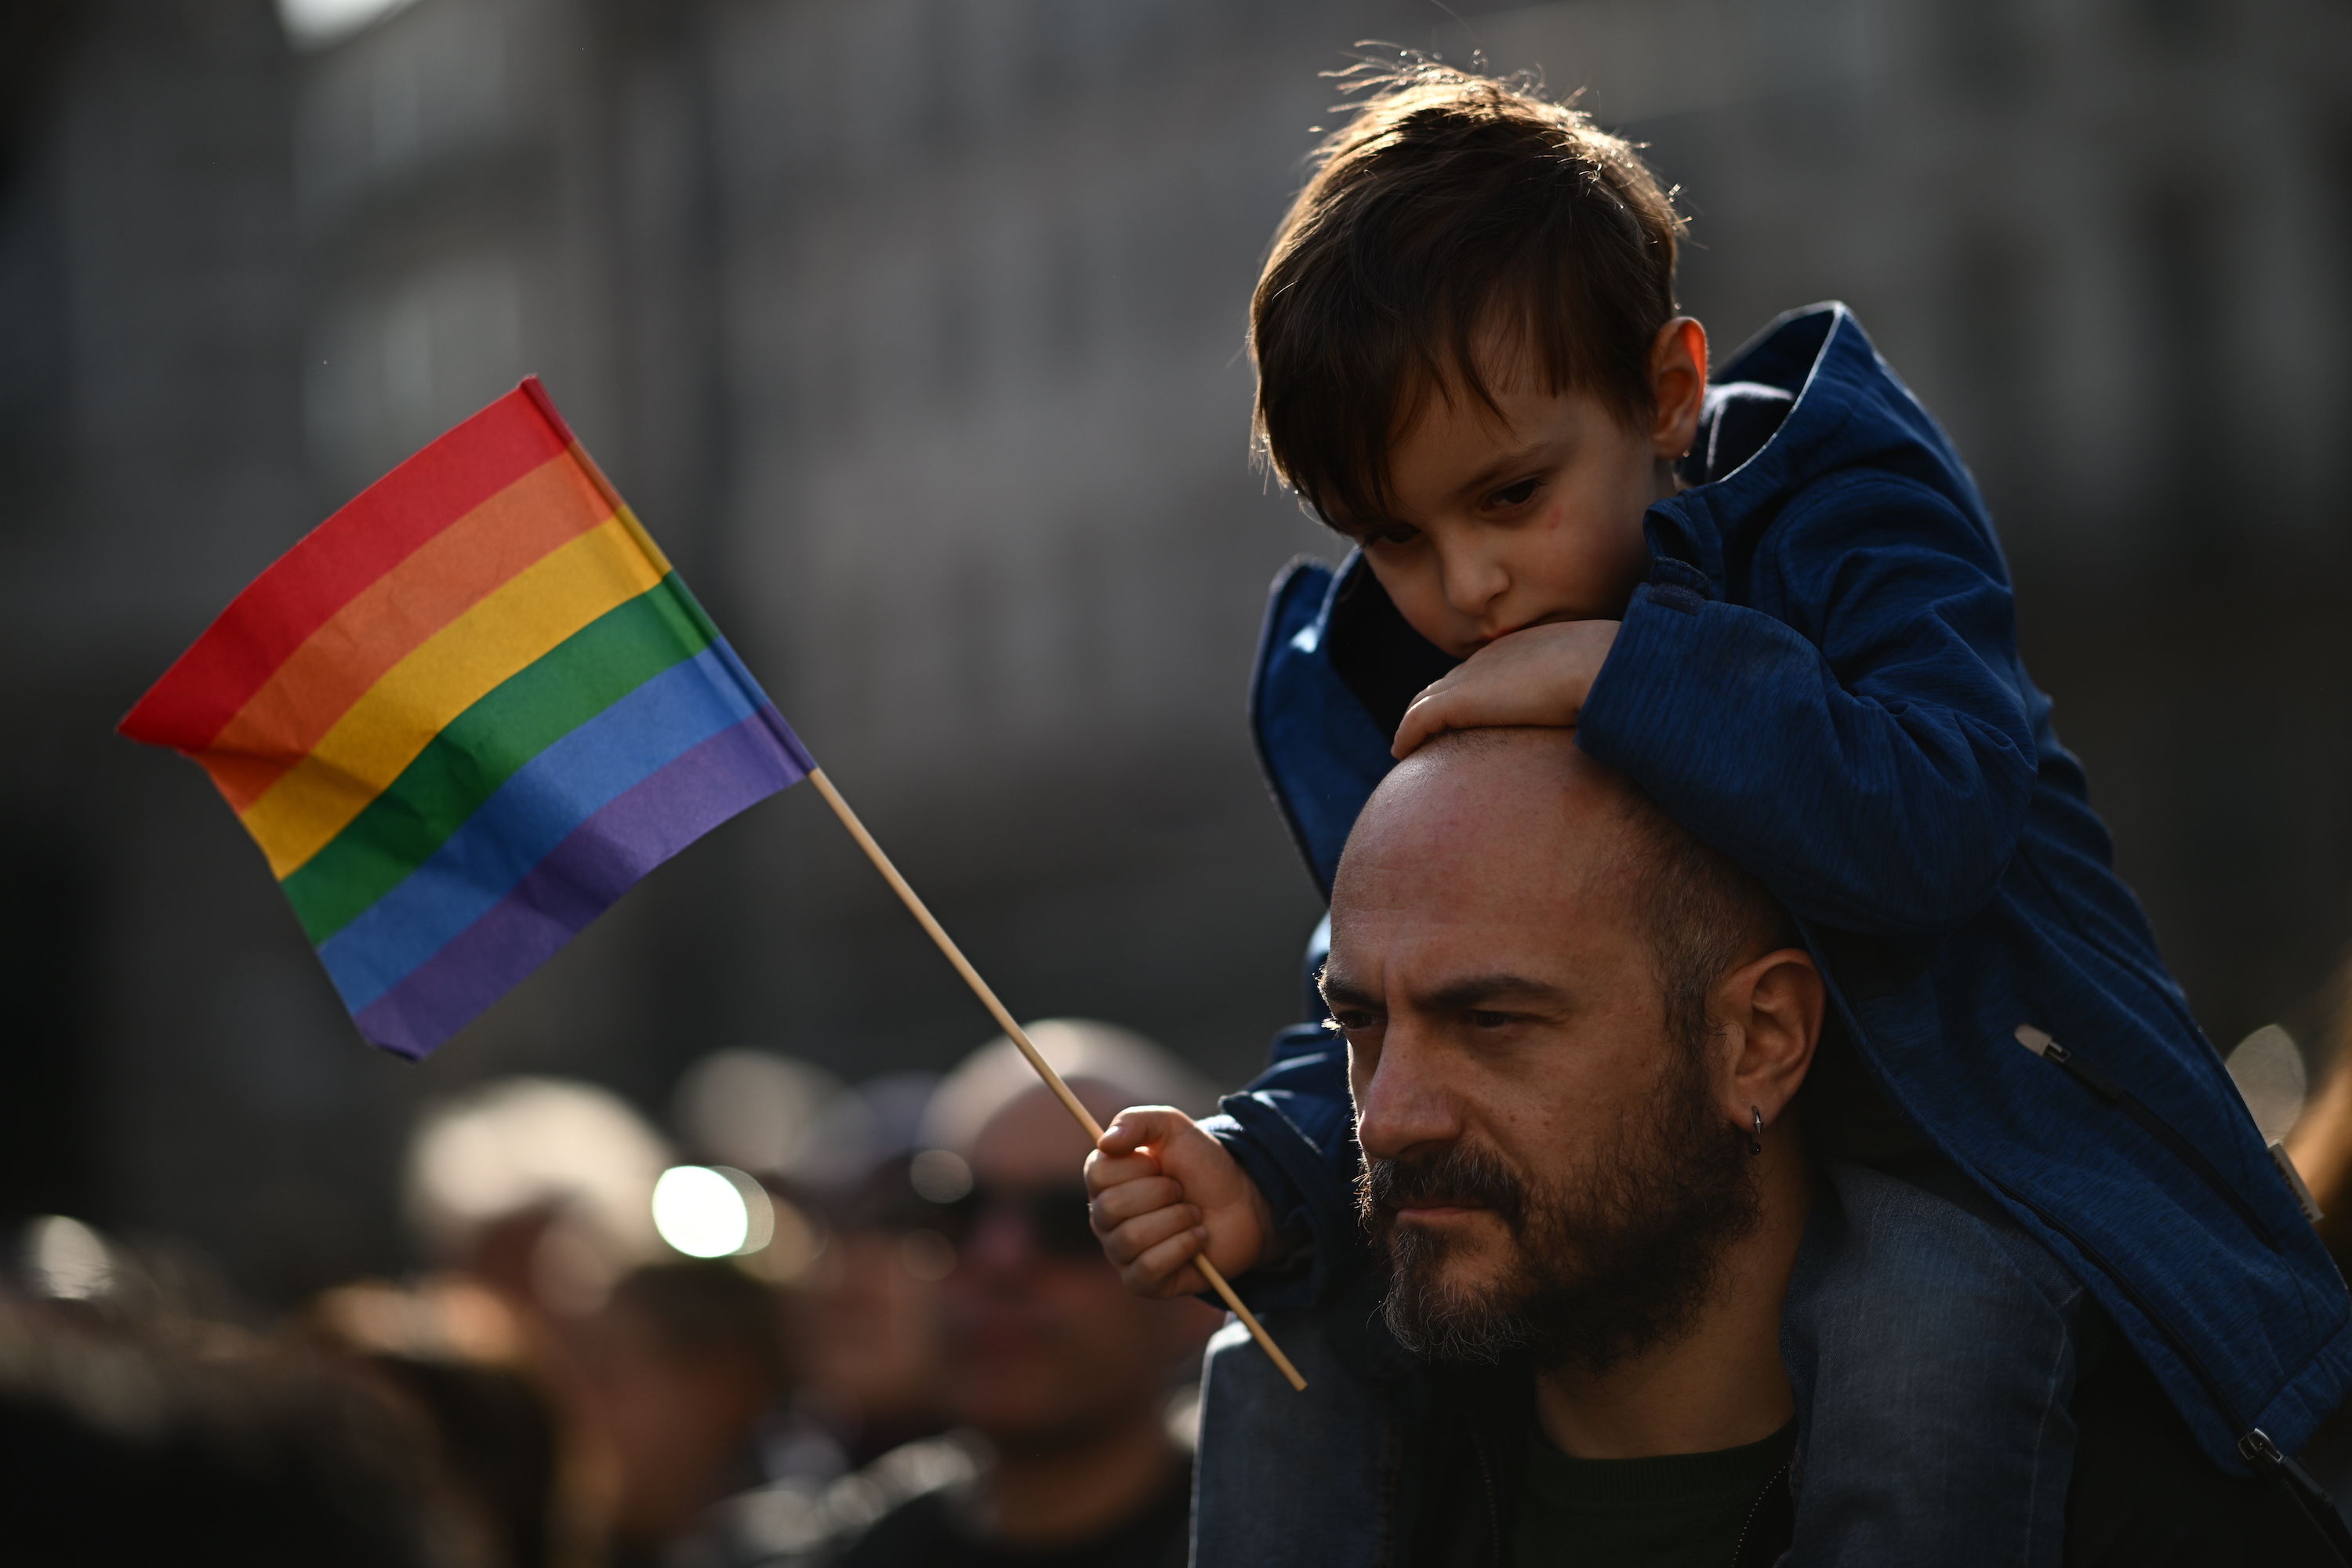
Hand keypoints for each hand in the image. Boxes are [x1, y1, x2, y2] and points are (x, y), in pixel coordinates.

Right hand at [1086, 1107, 1275, 1298]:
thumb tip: (1105, 1143)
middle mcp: (1105, 1219)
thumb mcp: (1173, 1127)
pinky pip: (1148, 1269)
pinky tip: (1197, 1239)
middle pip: (1111, 1208)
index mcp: (1105, 1182)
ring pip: (1130, 1239)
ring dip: (1176, 1219)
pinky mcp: (1142, 1282)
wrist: (1243, 1202)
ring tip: (1193, 1214)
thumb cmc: (1202, 1165)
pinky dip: (1181, 1247)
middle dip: (1160, 1193)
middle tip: (1181, 1190)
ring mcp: (1121, 1253)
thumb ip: (1136, 1121)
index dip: (1136, 1166)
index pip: (1097, 1175)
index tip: (1160, 1163)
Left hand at [1392, 619, 1619, 757]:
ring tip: (1410, 745)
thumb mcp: (1601, 684)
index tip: (1467, 716)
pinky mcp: (1459, 702)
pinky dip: (1407, 734)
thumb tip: (1609, 722)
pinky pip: (1418, 720)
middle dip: (1436, 705)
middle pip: (1448, 683)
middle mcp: (1489, 659)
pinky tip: (1400, 753)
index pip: (1483, 672)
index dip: (1470, 693)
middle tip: (1427, 733)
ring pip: (1428, 700)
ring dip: (1417, 722)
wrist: (1603, 667)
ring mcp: (1471, 678)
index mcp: (1521, 650)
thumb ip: (1591, 697)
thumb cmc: (1615, 678)